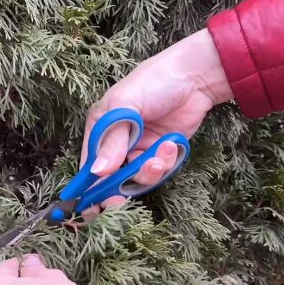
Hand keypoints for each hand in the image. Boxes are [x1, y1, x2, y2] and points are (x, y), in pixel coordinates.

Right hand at [81, 29, 233, 217]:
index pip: (89, 163)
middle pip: (111, 177)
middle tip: (119, 201)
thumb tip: (98, 172)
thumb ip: (111, 141)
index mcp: (101, 127)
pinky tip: (172, 143)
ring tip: (161, 154)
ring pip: (137, 176)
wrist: (195, 77)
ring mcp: (140, 148)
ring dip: (148, 170)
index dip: (88, 186)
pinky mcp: (161, 152)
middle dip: (117, 189)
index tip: (90, 207)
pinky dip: (165, 162)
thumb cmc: (153, 82)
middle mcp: (117, 140)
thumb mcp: (126, 107)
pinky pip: (158, 170)